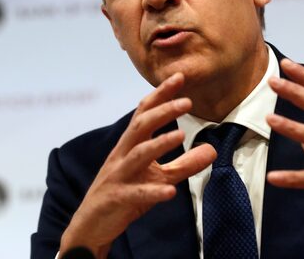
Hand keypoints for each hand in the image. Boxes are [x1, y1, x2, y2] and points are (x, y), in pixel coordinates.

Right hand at [59, 72, 216, 258]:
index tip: (179, 77)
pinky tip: (170, 193)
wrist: (90, 226)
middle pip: (141, 126)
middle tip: (187, 101)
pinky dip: (153, 192)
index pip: (145, 113)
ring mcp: (118, 176)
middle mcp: (122, 155)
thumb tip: (212, 150)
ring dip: (159, 144)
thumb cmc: (125, 194)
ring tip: (181, 135)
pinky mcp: (117, 199)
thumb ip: (184, 164)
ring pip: (137, 155)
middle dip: (163, 111)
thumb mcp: (158, 178)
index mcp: (130, 145)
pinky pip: (136, 194)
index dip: (161, 94)